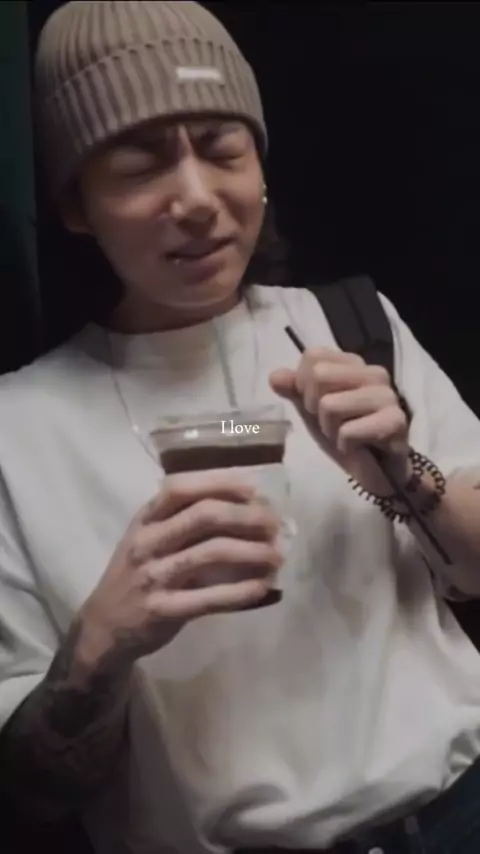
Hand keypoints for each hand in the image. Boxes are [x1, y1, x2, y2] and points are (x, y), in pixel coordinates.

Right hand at [77, 471, 281, 671]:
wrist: (104, 626)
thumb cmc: (137, 574)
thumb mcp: (149, 538)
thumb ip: (183, 520)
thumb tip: (245, 506)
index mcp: (145, 519)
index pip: (180, 488)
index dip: (219, 483)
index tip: (252, 488)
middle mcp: (147, 542)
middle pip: (202, 516)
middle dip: (245, 516)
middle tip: (274, 524)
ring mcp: (153, 576)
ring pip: (210, 553)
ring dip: (251, 552)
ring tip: (277, 555)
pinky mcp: (163, 610)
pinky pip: (209, 598)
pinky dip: (241, 592)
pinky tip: (263, 587)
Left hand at [270, 347, 410, 494]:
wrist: (377, 470)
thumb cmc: (346, 435)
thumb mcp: (313, 411)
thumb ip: (295, 390)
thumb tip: (274, 377)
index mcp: (354, 364)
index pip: (313, 356)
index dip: (304, 386)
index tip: (319, 406)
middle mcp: (374, 373)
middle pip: (319, 376)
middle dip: (316, 409)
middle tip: (335, 424)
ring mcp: (387, 396)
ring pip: (330, 405)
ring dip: (331, 430)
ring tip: (348, 436)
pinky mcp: (395, 422)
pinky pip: (348, 432)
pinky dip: (346, 446)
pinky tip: (361, 448)